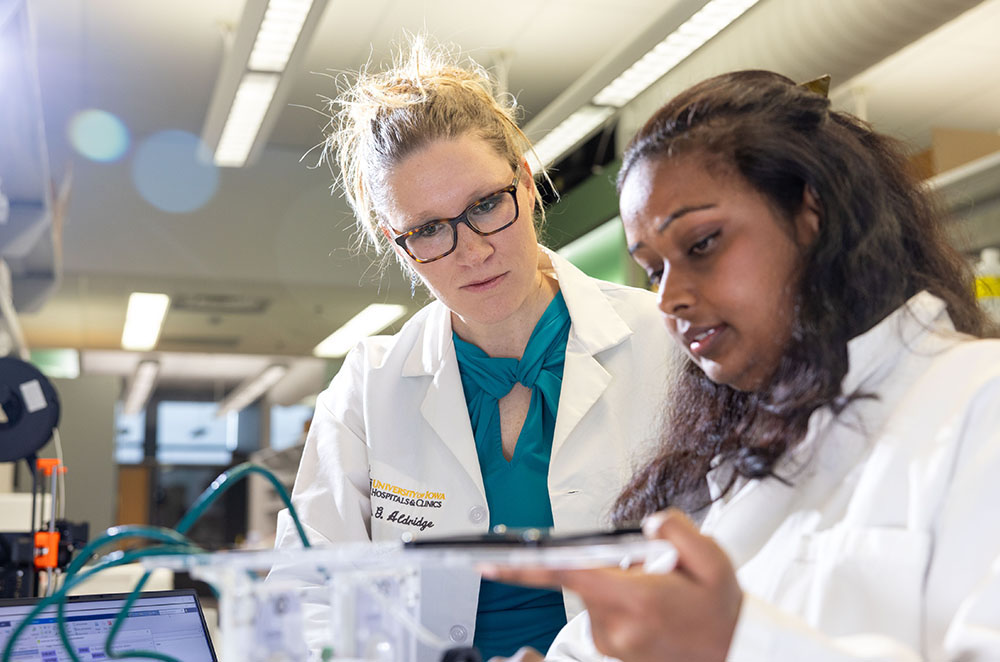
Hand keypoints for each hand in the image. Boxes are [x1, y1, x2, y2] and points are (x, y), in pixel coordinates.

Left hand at [482, 509, 741, 661]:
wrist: (733, 653)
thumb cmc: (719, 610)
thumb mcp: (714, 561)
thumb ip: (677, 530)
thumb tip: (648, 524)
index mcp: (634, 602)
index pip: (566, 574)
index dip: (524, 566)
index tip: (489, 560)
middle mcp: (614, 627)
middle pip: (587, 573)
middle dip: (613, 561)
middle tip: (659, 570)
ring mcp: (609, 641)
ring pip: (594, 588)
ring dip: (618, 580)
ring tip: (663, 591)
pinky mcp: (608, 647)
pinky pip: (602, 605)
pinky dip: (620, 597)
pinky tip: (653, 604)